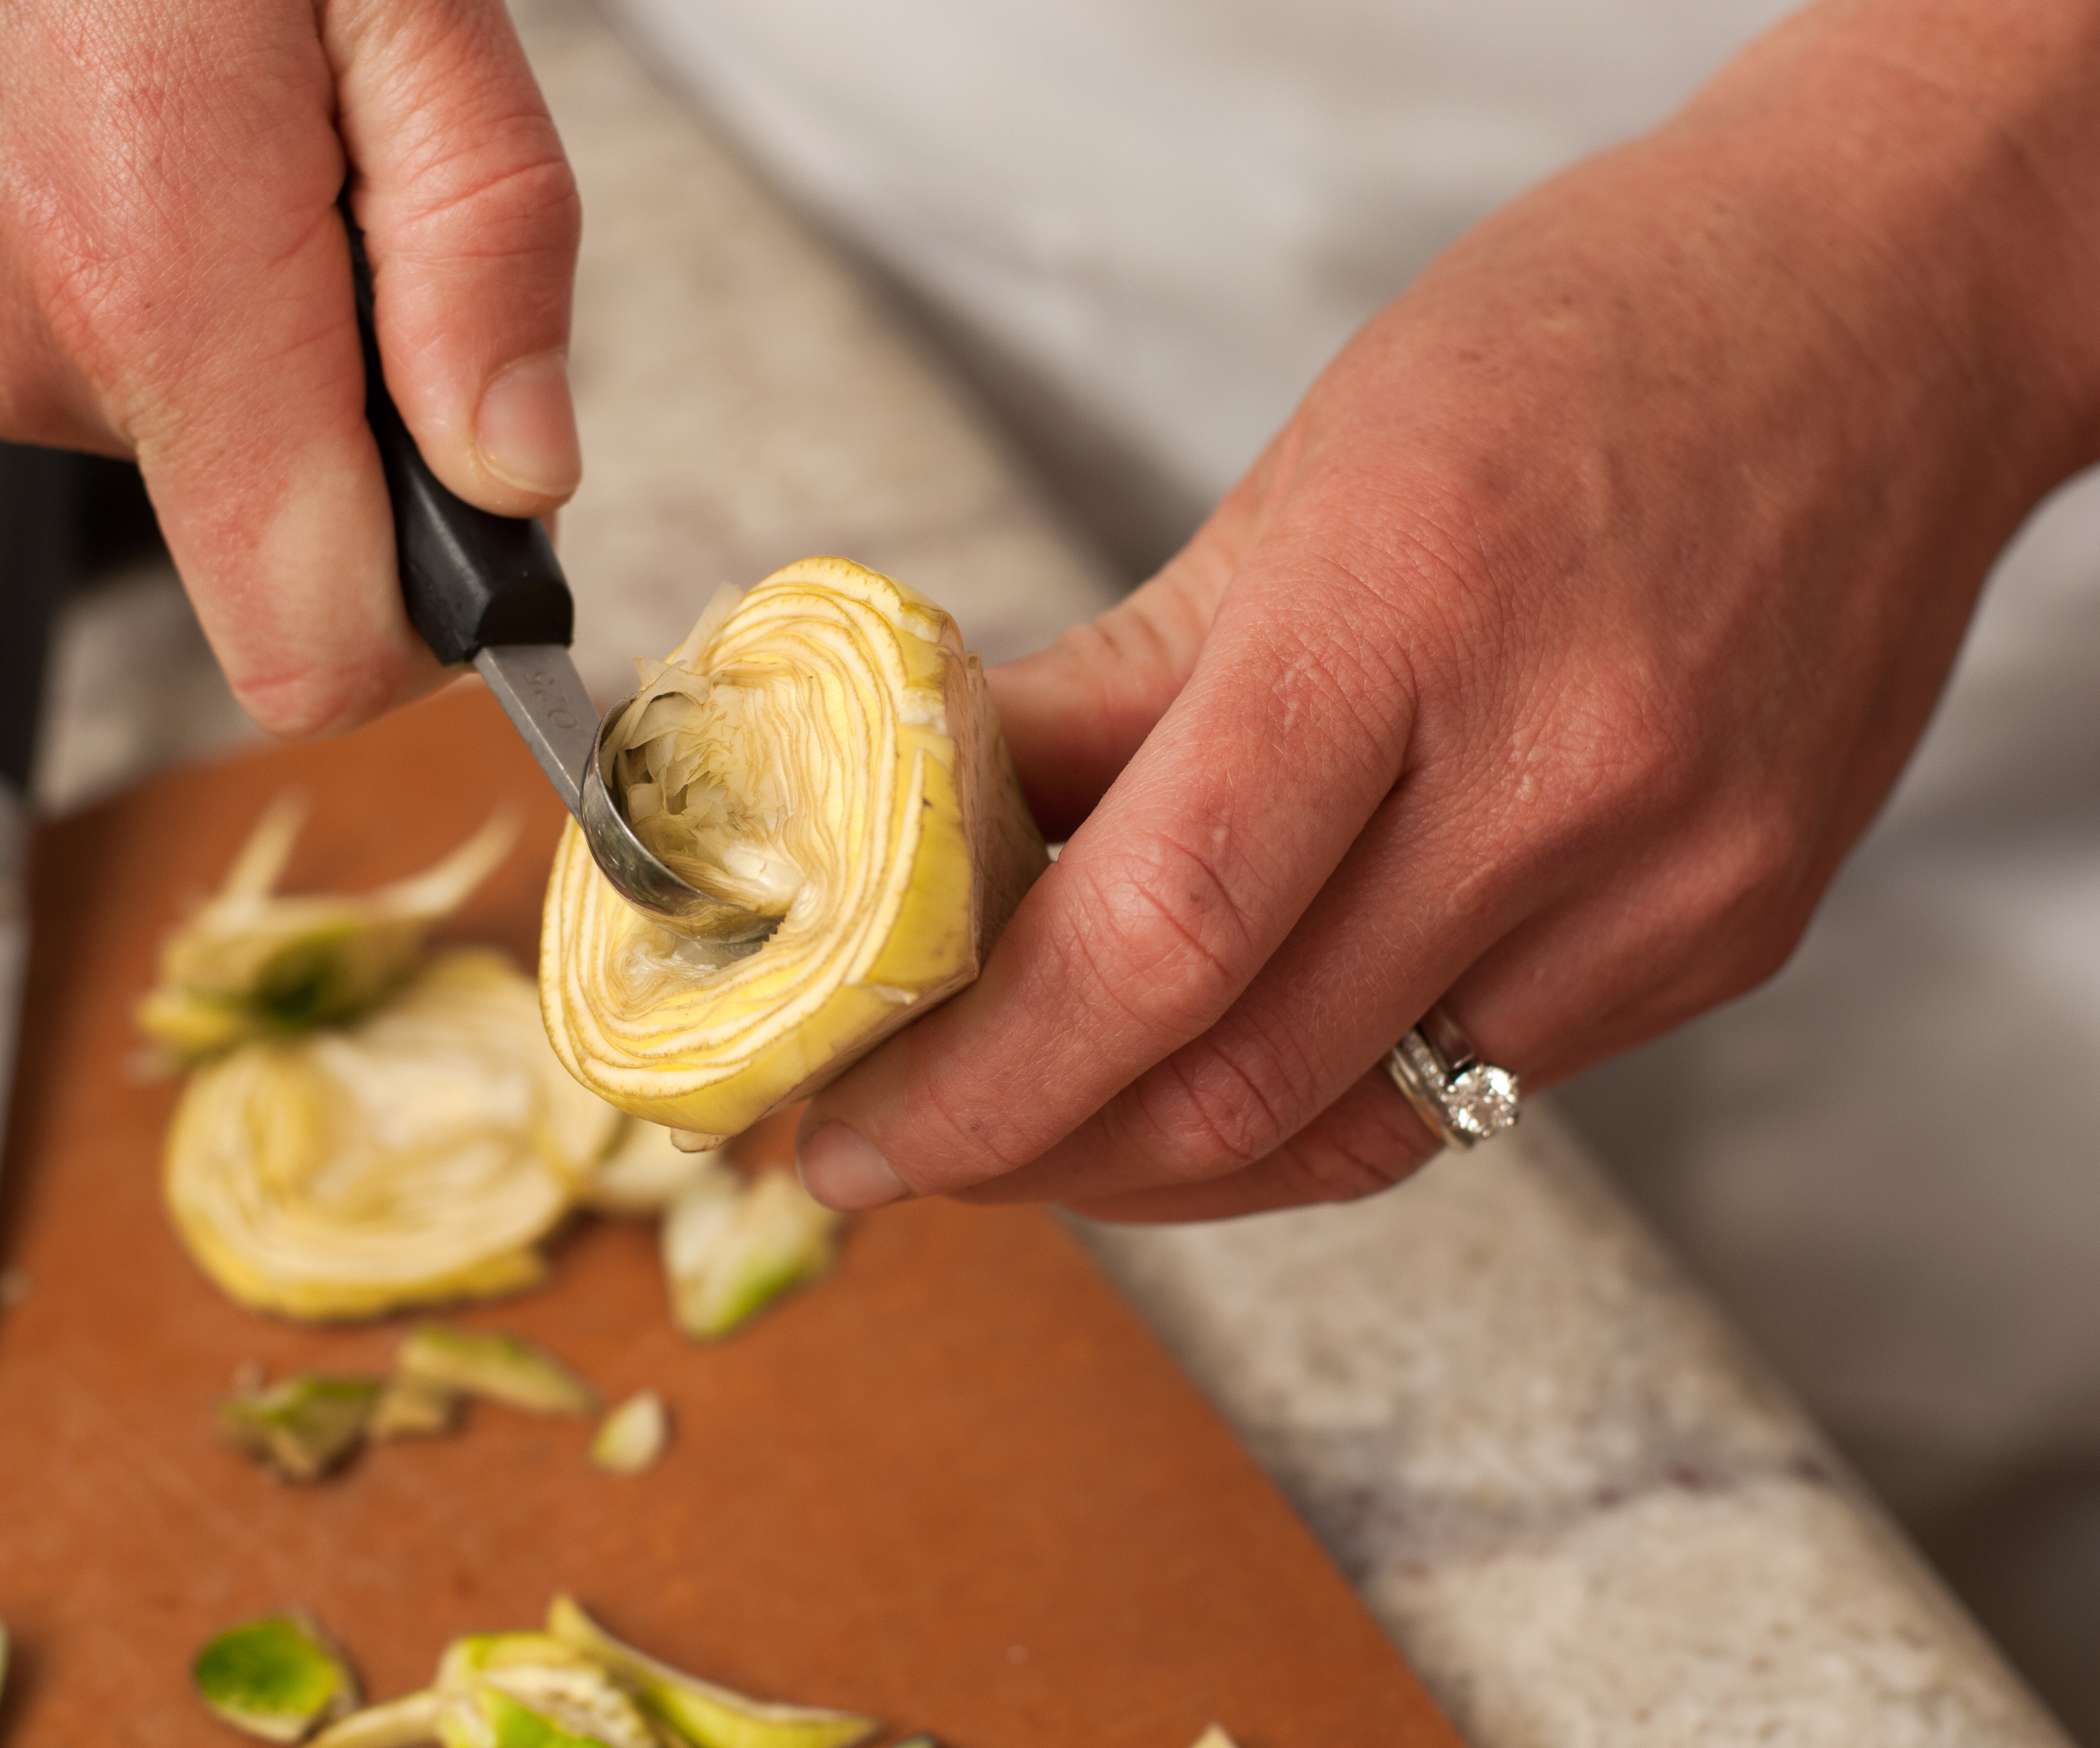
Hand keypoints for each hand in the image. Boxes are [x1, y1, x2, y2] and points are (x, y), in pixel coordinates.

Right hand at [0, 0, 579, 735]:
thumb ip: (478, 246)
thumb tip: (526, 472)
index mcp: (163, 299)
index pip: (320, 653)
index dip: (439, 613)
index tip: (495, 509)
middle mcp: (33, 357)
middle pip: (282, 534)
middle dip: (365, 398)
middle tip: (351, 178)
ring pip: (195, 434)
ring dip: (268, 316)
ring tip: (236, 113)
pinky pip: (101, 355)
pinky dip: (169, 273)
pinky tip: (152, 118)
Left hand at [796, 0, 2099, 1220]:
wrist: (1887, 313)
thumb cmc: (1574, 348)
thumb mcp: (1297, 483)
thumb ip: (1113, 691)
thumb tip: (925, 843)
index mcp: (1408, 612)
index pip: (1153, 934)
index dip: (974, 1075)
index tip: (847, 1123)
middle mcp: (1561, 777)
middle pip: (1236, 1082)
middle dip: (1027, 1149)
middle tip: (899, 1143)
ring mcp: (1668, 883)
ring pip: (1351, 1133)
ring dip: (1154, 1159)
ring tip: (1033, 1119)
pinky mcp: (1725, 939)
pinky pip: (1472, 1088)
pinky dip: (1314, 1102)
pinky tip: (1228, 1056)